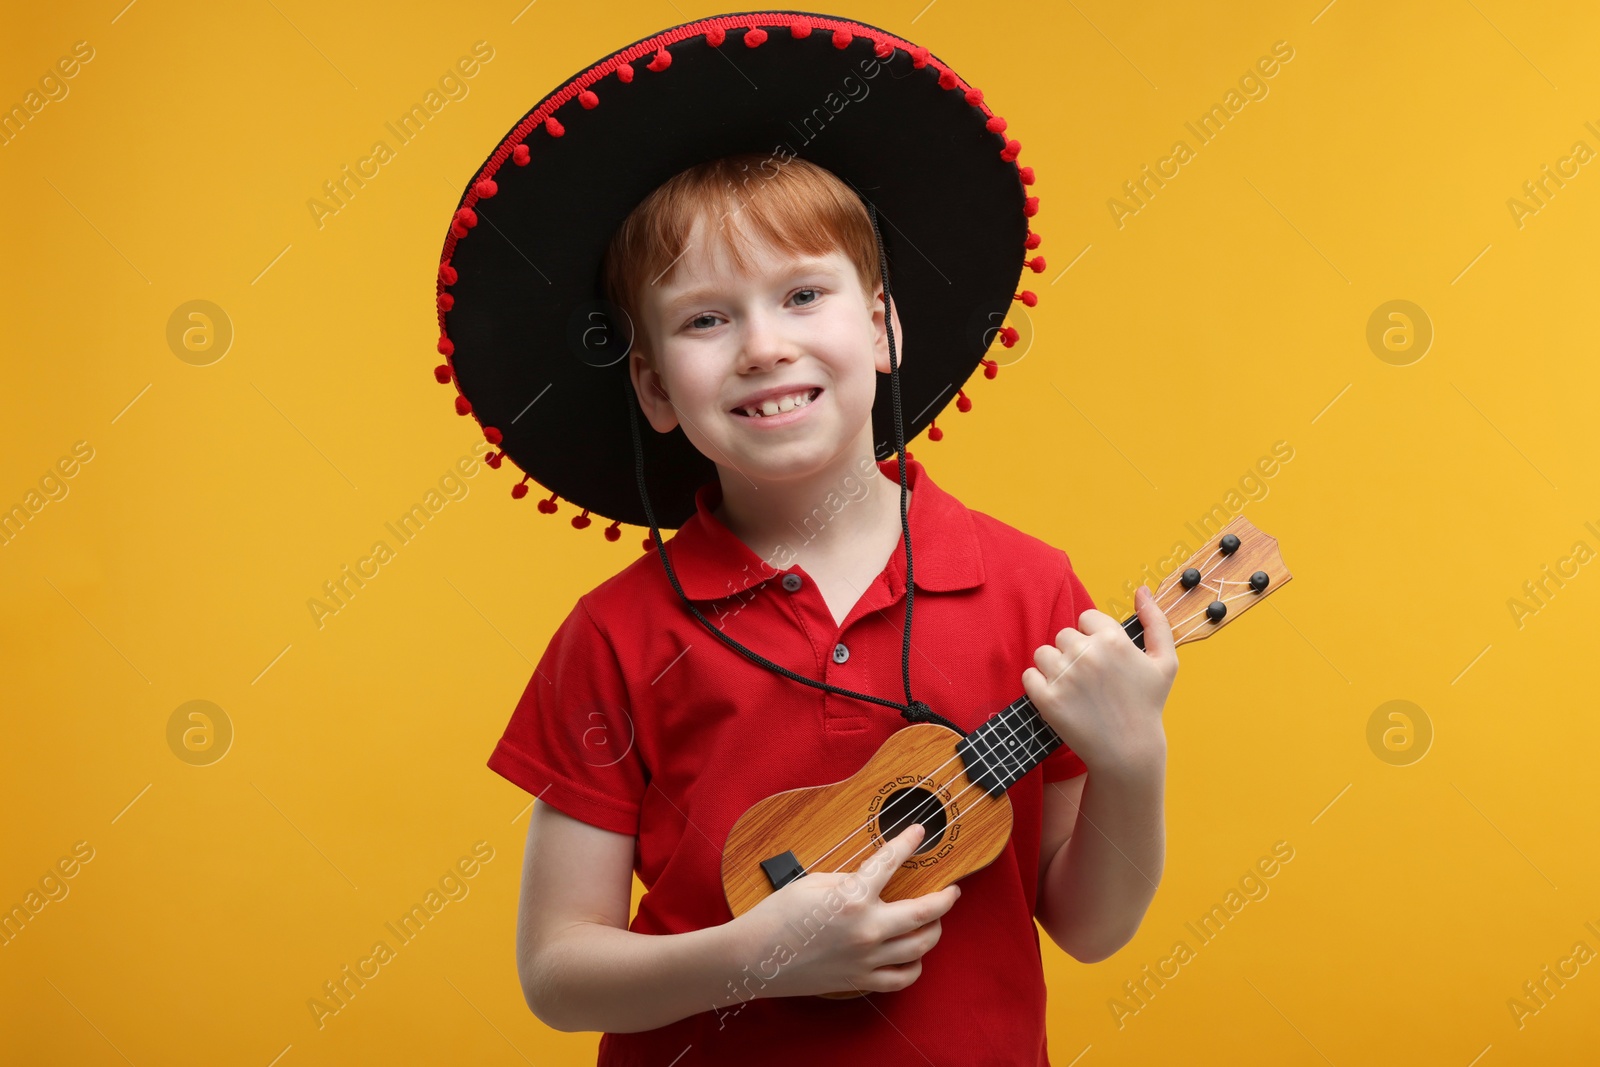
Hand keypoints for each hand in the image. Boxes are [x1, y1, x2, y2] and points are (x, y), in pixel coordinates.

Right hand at [730, 823, 959, 997]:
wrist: (753, 958)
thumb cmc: (776, 916)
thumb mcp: (812, 884)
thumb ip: (848, 881)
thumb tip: (870, 882)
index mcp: (852, 897)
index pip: (890, 862)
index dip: (907, 843)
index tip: (920, 832)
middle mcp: (867, 929)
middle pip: (924, 913)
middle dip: (945, 899)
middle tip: (952, 891)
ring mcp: (866, 959)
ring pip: (919, 946)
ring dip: (934, 930)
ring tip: (934, 920)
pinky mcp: (860, 981)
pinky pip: (902, 977)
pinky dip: (914, 965)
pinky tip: (913, 954)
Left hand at [1021, 585, 1176, 777]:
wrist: (1128, 751)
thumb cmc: (1147, 705)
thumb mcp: (1165, 662)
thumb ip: (1156, 621)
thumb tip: (1142, 590)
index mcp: (1113, 639)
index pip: (1086, 618)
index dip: (1093, 637)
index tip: (1103, 659)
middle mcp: (1087, 653)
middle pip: (1064, 635)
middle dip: (1074, 652)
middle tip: (1091, 679)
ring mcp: (1065, 676)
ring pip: (1043, 653)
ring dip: (1054, 667)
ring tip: (1074, 688)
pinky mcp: (1046, 698)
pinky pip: (1029, 675)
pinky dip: (1038, 685)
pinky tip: (1059, 697)